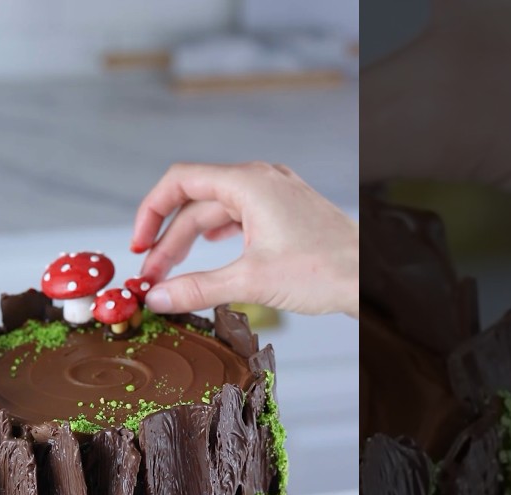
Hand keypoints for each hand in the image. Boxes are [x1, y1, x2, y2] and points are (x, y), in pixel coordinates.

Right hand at [130, 162, 358, 317]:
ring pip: (216, 211)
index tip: (138, 247)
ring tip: (173, 273)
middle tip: (153, 279)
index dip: (150, 213)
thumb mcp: (251, 281)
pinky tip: (209, 253)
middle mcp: (260, 180)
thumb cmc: (325, 270)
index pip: (180, 182)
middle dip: (169, 240)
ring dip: (191, 241)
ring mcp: (274, 194)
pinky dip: (216, 236)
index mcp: (248, 182)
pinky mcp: (284, 212)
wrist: (372, 278)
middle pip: (195, 202)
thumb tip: (158, 298)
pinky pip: (239, 217)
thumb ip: (198, 288)